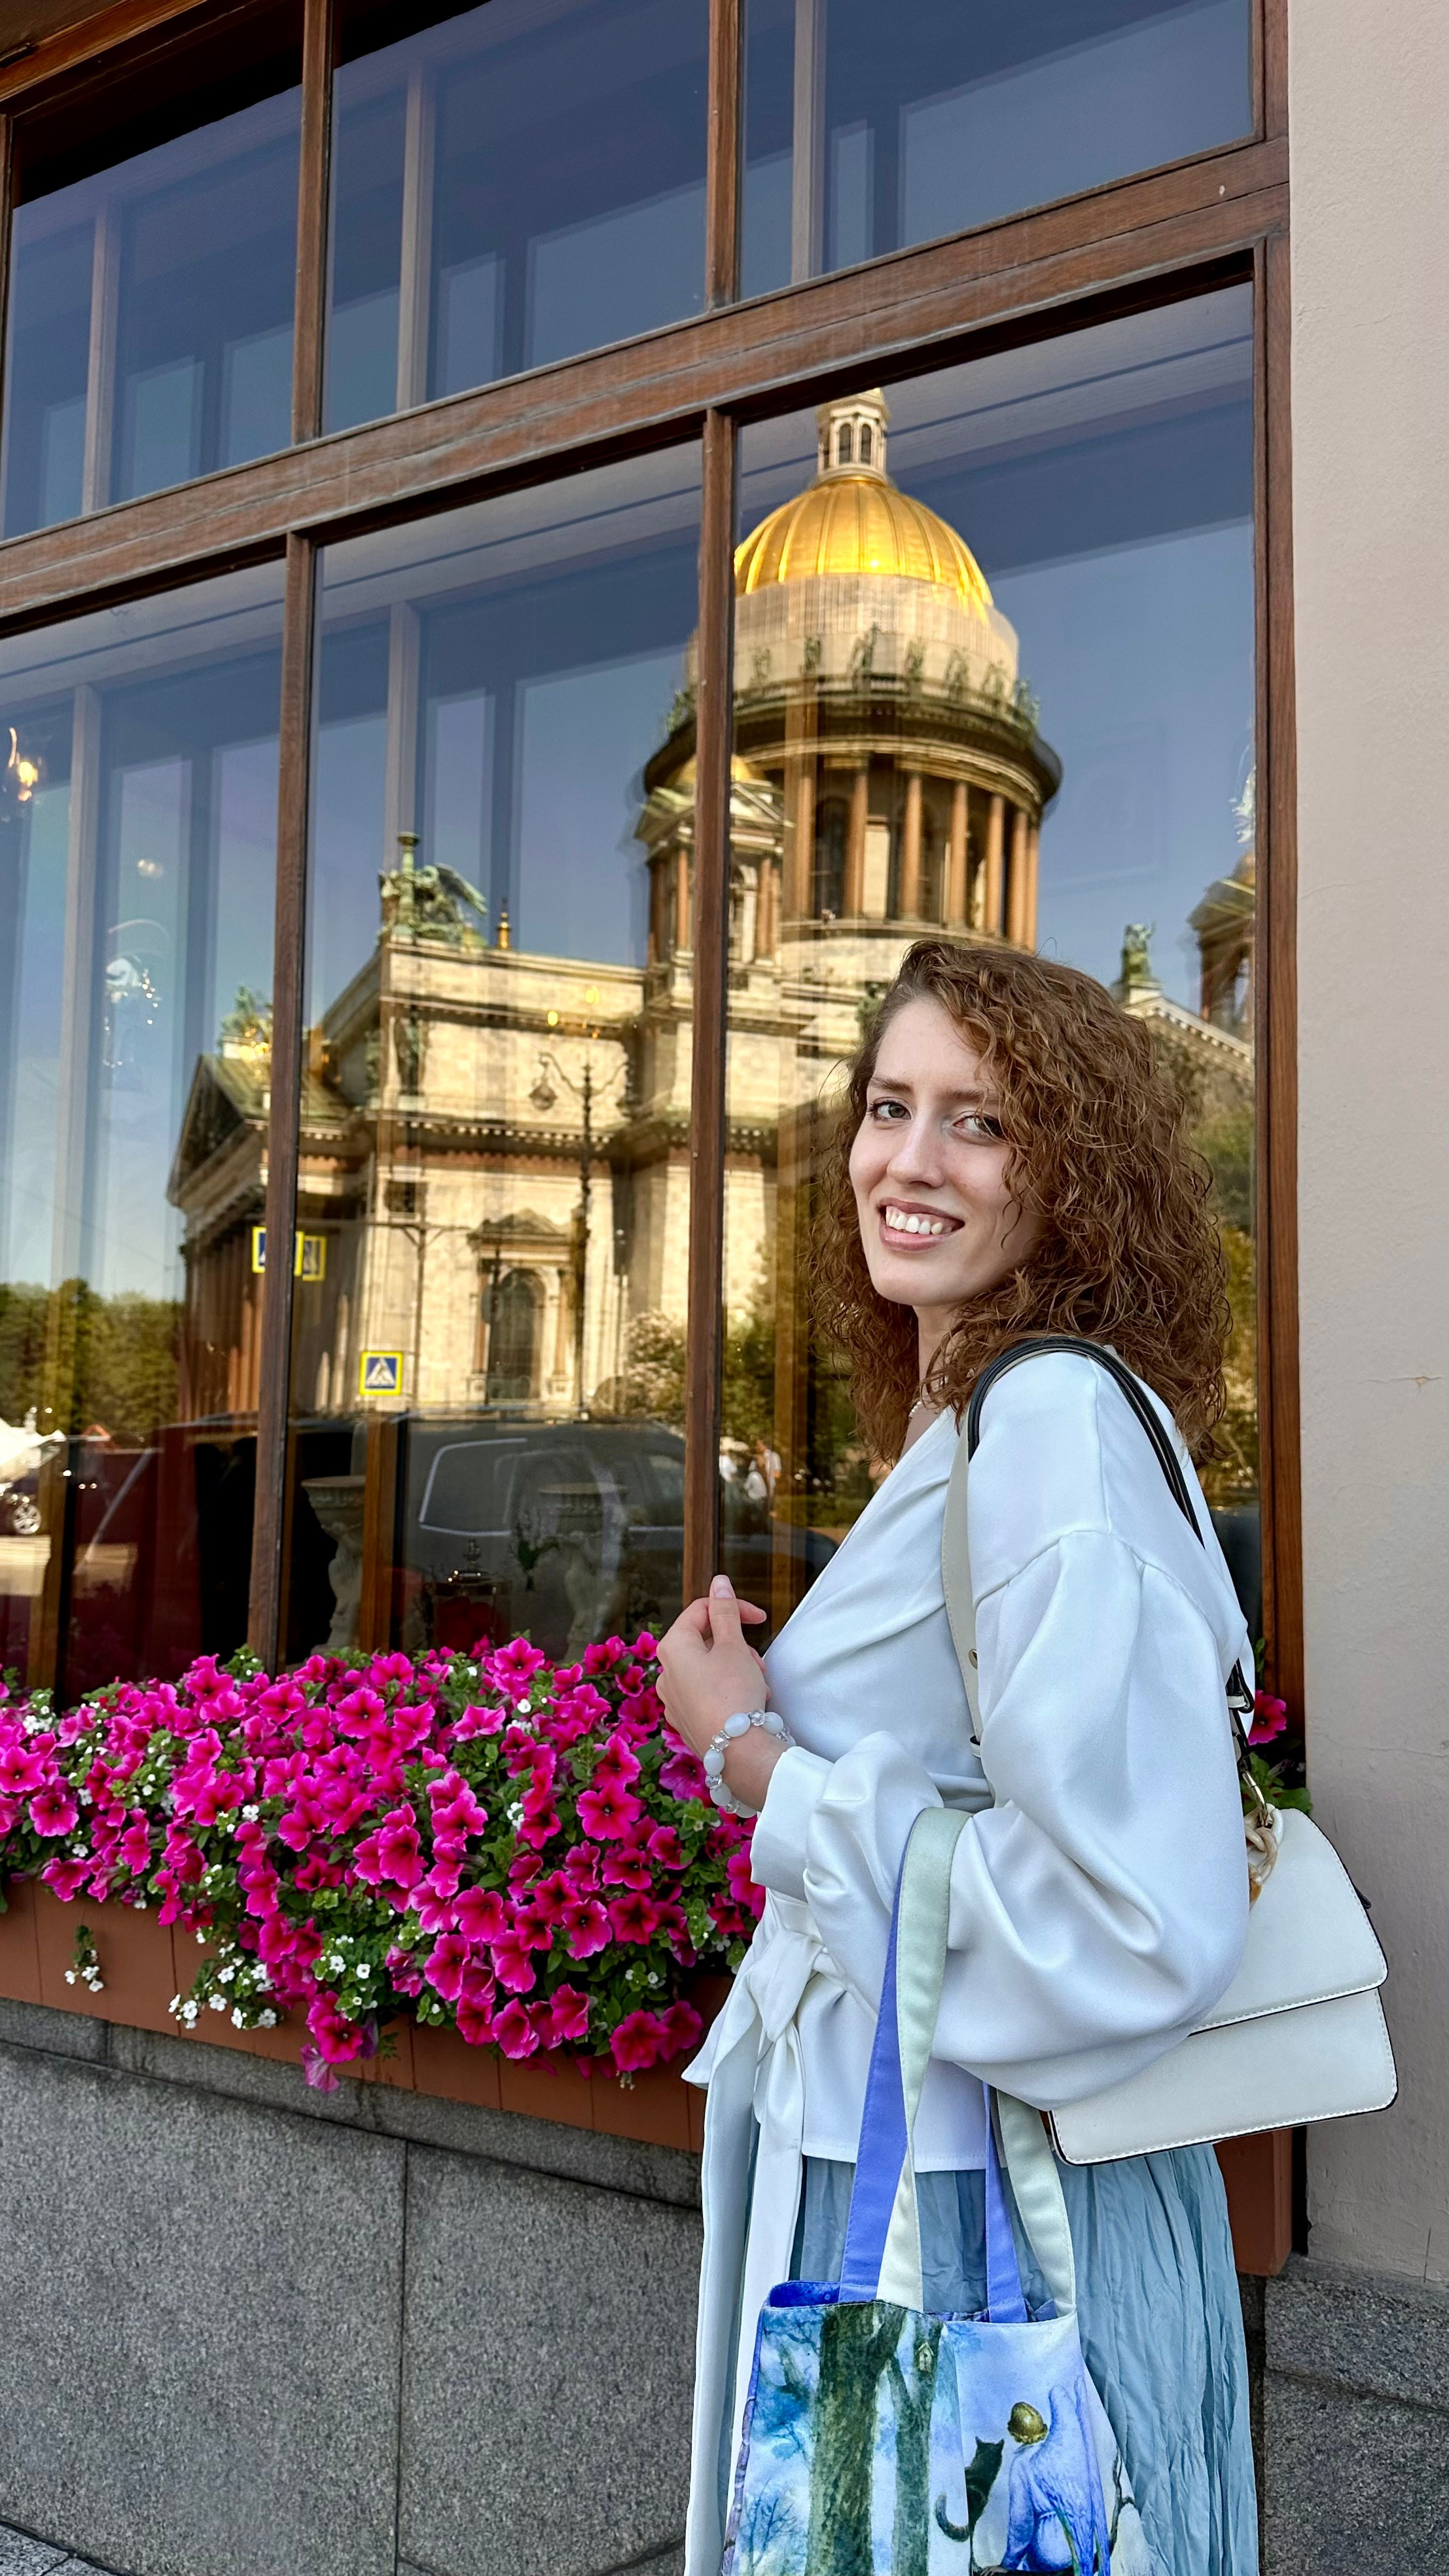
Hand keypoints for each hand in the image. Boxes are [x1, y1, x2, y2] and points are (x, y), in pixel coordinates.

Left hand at [657, 1575, 787, 1811]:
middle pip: (704, 1641)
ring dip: (736, 1668)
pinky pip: (707, 1692)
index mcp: (672, 1646)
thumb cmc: (733, 1693)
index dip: (732, 1607)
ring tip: (757, 1684)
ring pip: (708, 1668)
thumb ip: (725, 1611)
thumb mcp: (733, 1645)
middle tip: (758, 1661)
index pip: (701, 1610)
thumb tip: (719, 1582)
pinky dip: (727, 1689)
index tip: (760, 1618)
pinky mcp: (686, 1719)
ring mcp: (673, 1698)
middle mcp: (665, 1672)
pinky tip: (747, 1701)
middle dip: (737, 1645)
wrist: (736, 1752)